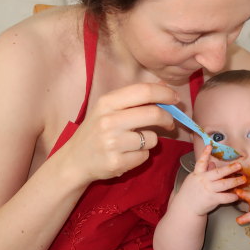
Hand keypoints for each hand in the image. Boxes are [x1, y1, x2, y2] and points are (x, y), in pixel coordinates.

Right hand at [54, 83, 177, 183]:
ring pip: (152, 138)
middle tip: (169, 123)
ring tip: (134, 142)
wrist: (74, 160)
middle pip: (154, 113)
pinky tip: (127, 154)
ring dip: (150, 140)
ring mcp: (112, 143)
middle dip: (168, 118)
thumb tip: (164, 87)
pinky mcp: (116, 163)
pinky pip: (145, 156)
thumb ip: (133, 98)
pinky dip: (142, 155)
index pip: (144, 91)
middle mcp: (108, 121)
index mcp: (107, 102)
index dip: (165, 93)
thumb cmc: (96, 130)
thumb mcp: (108, 108)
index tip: (175, 99)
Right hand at [177, 145, 244, 215]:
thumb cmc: (191, 193)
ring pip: (224, 184)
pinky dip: (232, 196)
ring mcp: (208, 190)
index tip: (209, 146)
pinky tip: (237, 195)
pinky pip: (224, 197)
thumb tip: (212, 162)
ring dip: (234, 181)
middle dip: (229, 169)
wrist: (186, 208)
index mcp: (198, 174)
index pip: (201, 162)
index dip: (205, 154)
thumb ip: (204, 171)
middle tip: (238, 165)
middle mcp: (203, 181)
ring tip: (243, 179)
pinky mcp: (212, 199)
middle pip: (217, 173)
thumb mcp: (195, 180)